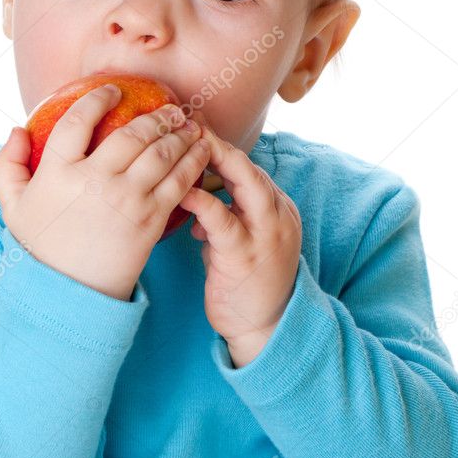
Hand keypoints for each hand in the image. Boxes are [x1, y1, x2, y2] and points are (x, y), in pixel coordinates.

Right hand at [0, 85, 210, 301]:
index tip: (112, 90)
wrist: (70, 293)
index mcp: (58, 172)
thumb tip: (16, 128)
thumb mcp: (12, 207)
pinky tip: (201, 150)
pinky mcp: (151, 219)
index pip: (78, 121)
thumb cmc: (42, 248)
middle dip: (155, 116)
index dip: (97, 99)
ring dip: (180, 134)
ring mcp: (126, 199)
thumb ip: (7, 165)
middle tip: (169, 109)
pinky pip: (178, 181)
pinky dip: (193, 161)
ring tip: (189, 124)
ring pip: (160, 153)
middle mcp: (94, 181)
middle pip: (131, 134)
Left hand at [178, 116, 302, 366]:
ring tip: (179, 149)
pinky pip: (223, 219)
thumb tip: (195, 190)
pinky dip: (201, 201)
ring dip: (211, 162)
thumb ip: (226, 214)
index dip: (219, 147)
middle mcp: (277, 216)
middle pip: (248, 166)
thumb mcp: (242, 240)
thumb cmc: (248, 284)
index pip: (248, 167)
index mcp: (278, 209)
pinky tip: (180, 191)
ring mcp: (266, 235)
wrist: (266, 329)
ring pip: (243, 183)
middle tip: (184, 128)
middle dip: (216, 144)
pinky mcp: (246, 255)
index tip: (192, 131)